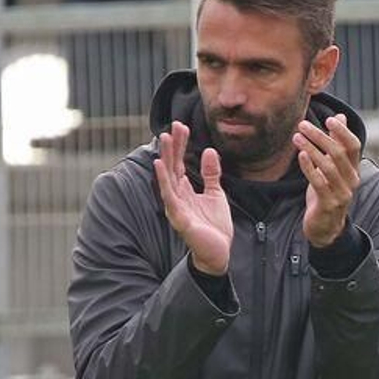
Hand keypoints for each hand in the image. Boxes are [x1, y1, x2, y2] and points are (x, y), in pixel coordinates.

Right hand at [153, 121, 231, 274]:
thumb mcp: (216, 194)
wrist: (219, 253)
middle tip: (173, 125)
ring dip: (166, 157)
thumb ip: (211, 174)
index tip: (181, 126)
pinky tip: (159, 165)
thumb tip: (209, 151)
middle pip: (173, 166)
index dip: (181, 145)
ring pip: (168, 178)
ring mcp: (176, 207)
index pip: (180, 163)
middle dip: (173, 146)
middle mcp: (177, 197)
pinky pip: (169, 196)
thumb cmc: (214, 227)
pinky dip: (164, 180)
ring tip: (165, 139)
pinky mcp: (179, 218)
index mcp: (185, 190)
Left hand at [296, 114, 361, 247]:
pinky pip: (318, 182)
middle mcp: (351, 180)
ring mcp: (341, 193)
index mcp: (353, 169)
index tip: (328, 119)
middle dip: (320, 137)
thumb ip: (337, 142)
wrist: (326, 227)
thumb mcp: (333, 166)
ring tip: (296, 137)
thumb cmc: (328, 192)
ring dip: (311, 149)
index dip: (343, 132)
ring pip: (327, 166)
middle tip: (302, 125)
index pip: (353, 146)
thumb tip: (340, 116)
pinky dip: (309, 167)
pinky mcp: (328, 204)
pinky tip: (300, 155)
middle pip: (339, 153)